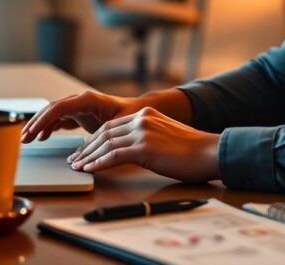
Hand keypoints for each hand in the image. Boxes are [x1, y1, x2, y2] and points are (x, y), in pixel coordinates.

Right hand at [20, 91, 141, 142]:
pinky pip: (60, 119)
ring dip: (40, 125)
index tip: (32, 132)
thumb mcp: (119, 125)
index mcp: (88, 100)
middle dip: (36, 123)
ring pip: (53, 114)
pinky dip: (49, 127)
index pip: (59, 107)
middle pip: (52, 109)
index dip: (44, 119)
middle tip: (23, 138)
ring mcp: (79, 107)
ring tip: (28, 139)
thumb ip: (102, 133)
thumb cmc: (131, 116)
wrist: (138, 112)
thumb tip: (87, 149)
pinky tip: (42, 137)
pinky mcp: (80, 114)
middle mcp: (81, 101)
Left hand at [68, 107, 219, 181]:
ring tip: (77, 167)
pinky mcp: (144, 147)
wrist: (209, 152)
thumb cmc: (191, 151)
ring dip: (88, 157)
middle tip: (75, 160)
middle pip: (104, 133)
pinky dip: (98, 163)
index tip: (84, 151)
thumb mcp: (164, 136)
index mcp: (146, 114)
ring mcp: (143, 131)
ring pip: (106, 144)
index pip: (111, 126)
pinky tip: (90, 170)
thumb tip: (128, 151)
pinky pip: (114, 155)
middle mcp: (142, 118)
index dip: (94, 140)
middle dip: (87, 148)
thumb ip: (146, 137)